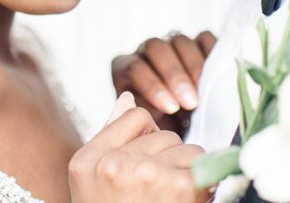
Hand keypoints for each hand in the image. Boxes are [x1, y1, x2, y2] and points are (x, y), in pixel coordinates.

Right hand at [68, 92, 210, 202]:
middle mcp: (113, 165)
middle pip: (164, 134)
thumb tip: (127, 97)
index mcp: (87, 160)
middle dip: (168, 158)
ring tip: (171, 200)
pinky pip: (202, 164)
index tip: (143, 166)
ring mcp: (145, 175)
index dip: (146, 138)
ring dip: (187, 171)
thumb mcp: (95, 182)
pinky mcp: (177, 187)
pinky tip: (185, 202)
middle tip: (157, 194)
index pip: (135, 115)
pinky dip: (202, 184)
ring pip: (186, 147)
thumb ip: (109, 136)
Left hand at [111, 31, 216, 133]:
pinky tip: (219, 75)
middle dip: (174, 75)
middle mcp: (146, 51)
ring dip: (194, 66)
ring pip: (179, 41)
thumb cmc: (160, 130)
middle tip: (191, 103)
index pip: (134, 68)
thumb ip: (145, 121)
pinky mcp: (196, 43)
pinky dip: (213, 53)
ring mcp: (171, 43)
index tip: (171, 108)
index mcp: (125, 69)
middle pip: (155, 48)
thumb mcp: (147, 128)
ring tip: (206, 93)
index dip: (153, 86)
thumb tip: (151, 122)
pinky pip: (204, 38)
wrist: (180, 129)